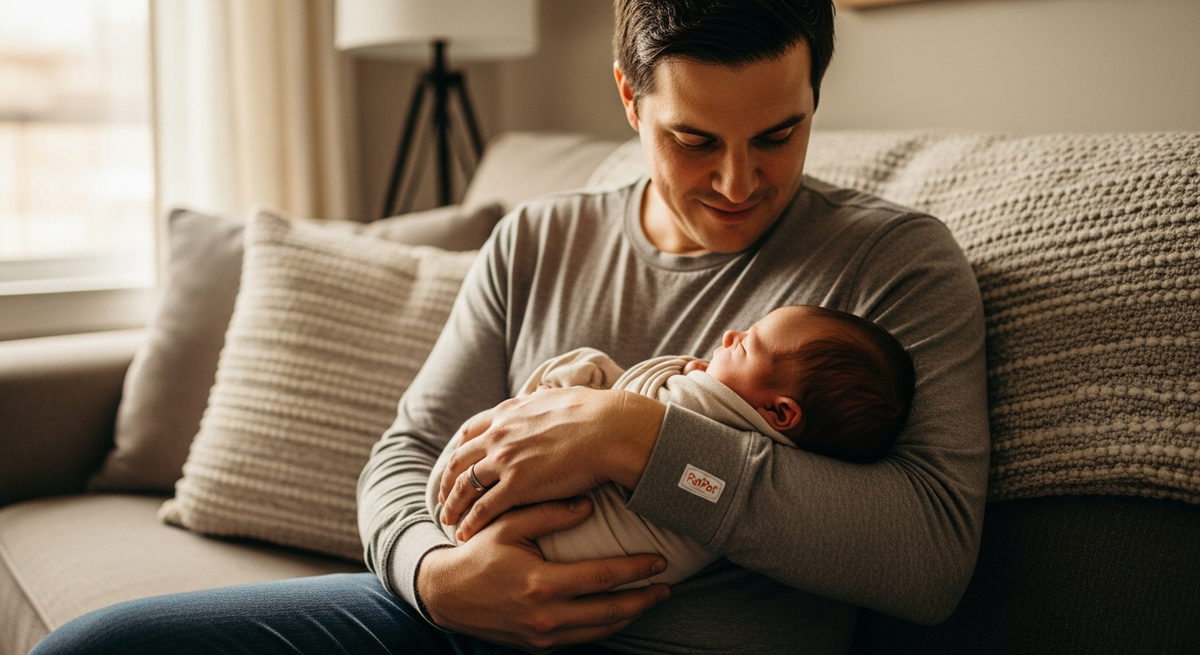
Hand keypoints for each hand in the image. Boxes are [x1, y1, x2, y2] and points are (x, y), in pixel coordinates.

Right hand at [418, 498, 670, 651]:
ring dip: (630, 615)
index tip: (659, 560)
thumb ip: (548, 513)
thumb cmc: (478, 554)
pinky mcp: (539, 647)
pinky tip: (620, 612)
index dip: (636, 570)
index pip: (603, 578)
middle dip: (644, 599)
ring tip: (652, 599)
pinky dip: (606, 627)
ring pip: (601, 630)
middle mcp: (546, 616)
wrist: (447, 595)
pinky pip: (583, 638)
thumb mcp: (508, 525)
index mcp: (541, 584)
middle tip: (667, 586)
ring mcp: (543, 636)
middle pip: (611, 612)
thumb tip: (588, 504)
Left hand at [438, 387, 664, 540]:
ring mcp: (506, 459)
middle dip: (448, 479)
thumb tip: (547, 398)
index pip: (472, 431)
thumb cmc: (597, 413)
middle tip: (444, 495)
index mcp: (509, 412)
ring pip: (465, 485)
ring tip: (448, 519)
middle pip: (461, 459)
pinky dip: (471, 522)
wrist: (610, 428)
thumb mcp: (560, 397)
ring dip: (452, 504)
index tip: (458, 463)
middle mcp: (500, 434)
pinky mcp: (517, 484)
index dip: (462, 449)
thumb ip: (544, 402)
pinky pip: (483, 508)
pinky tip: (465, 534)